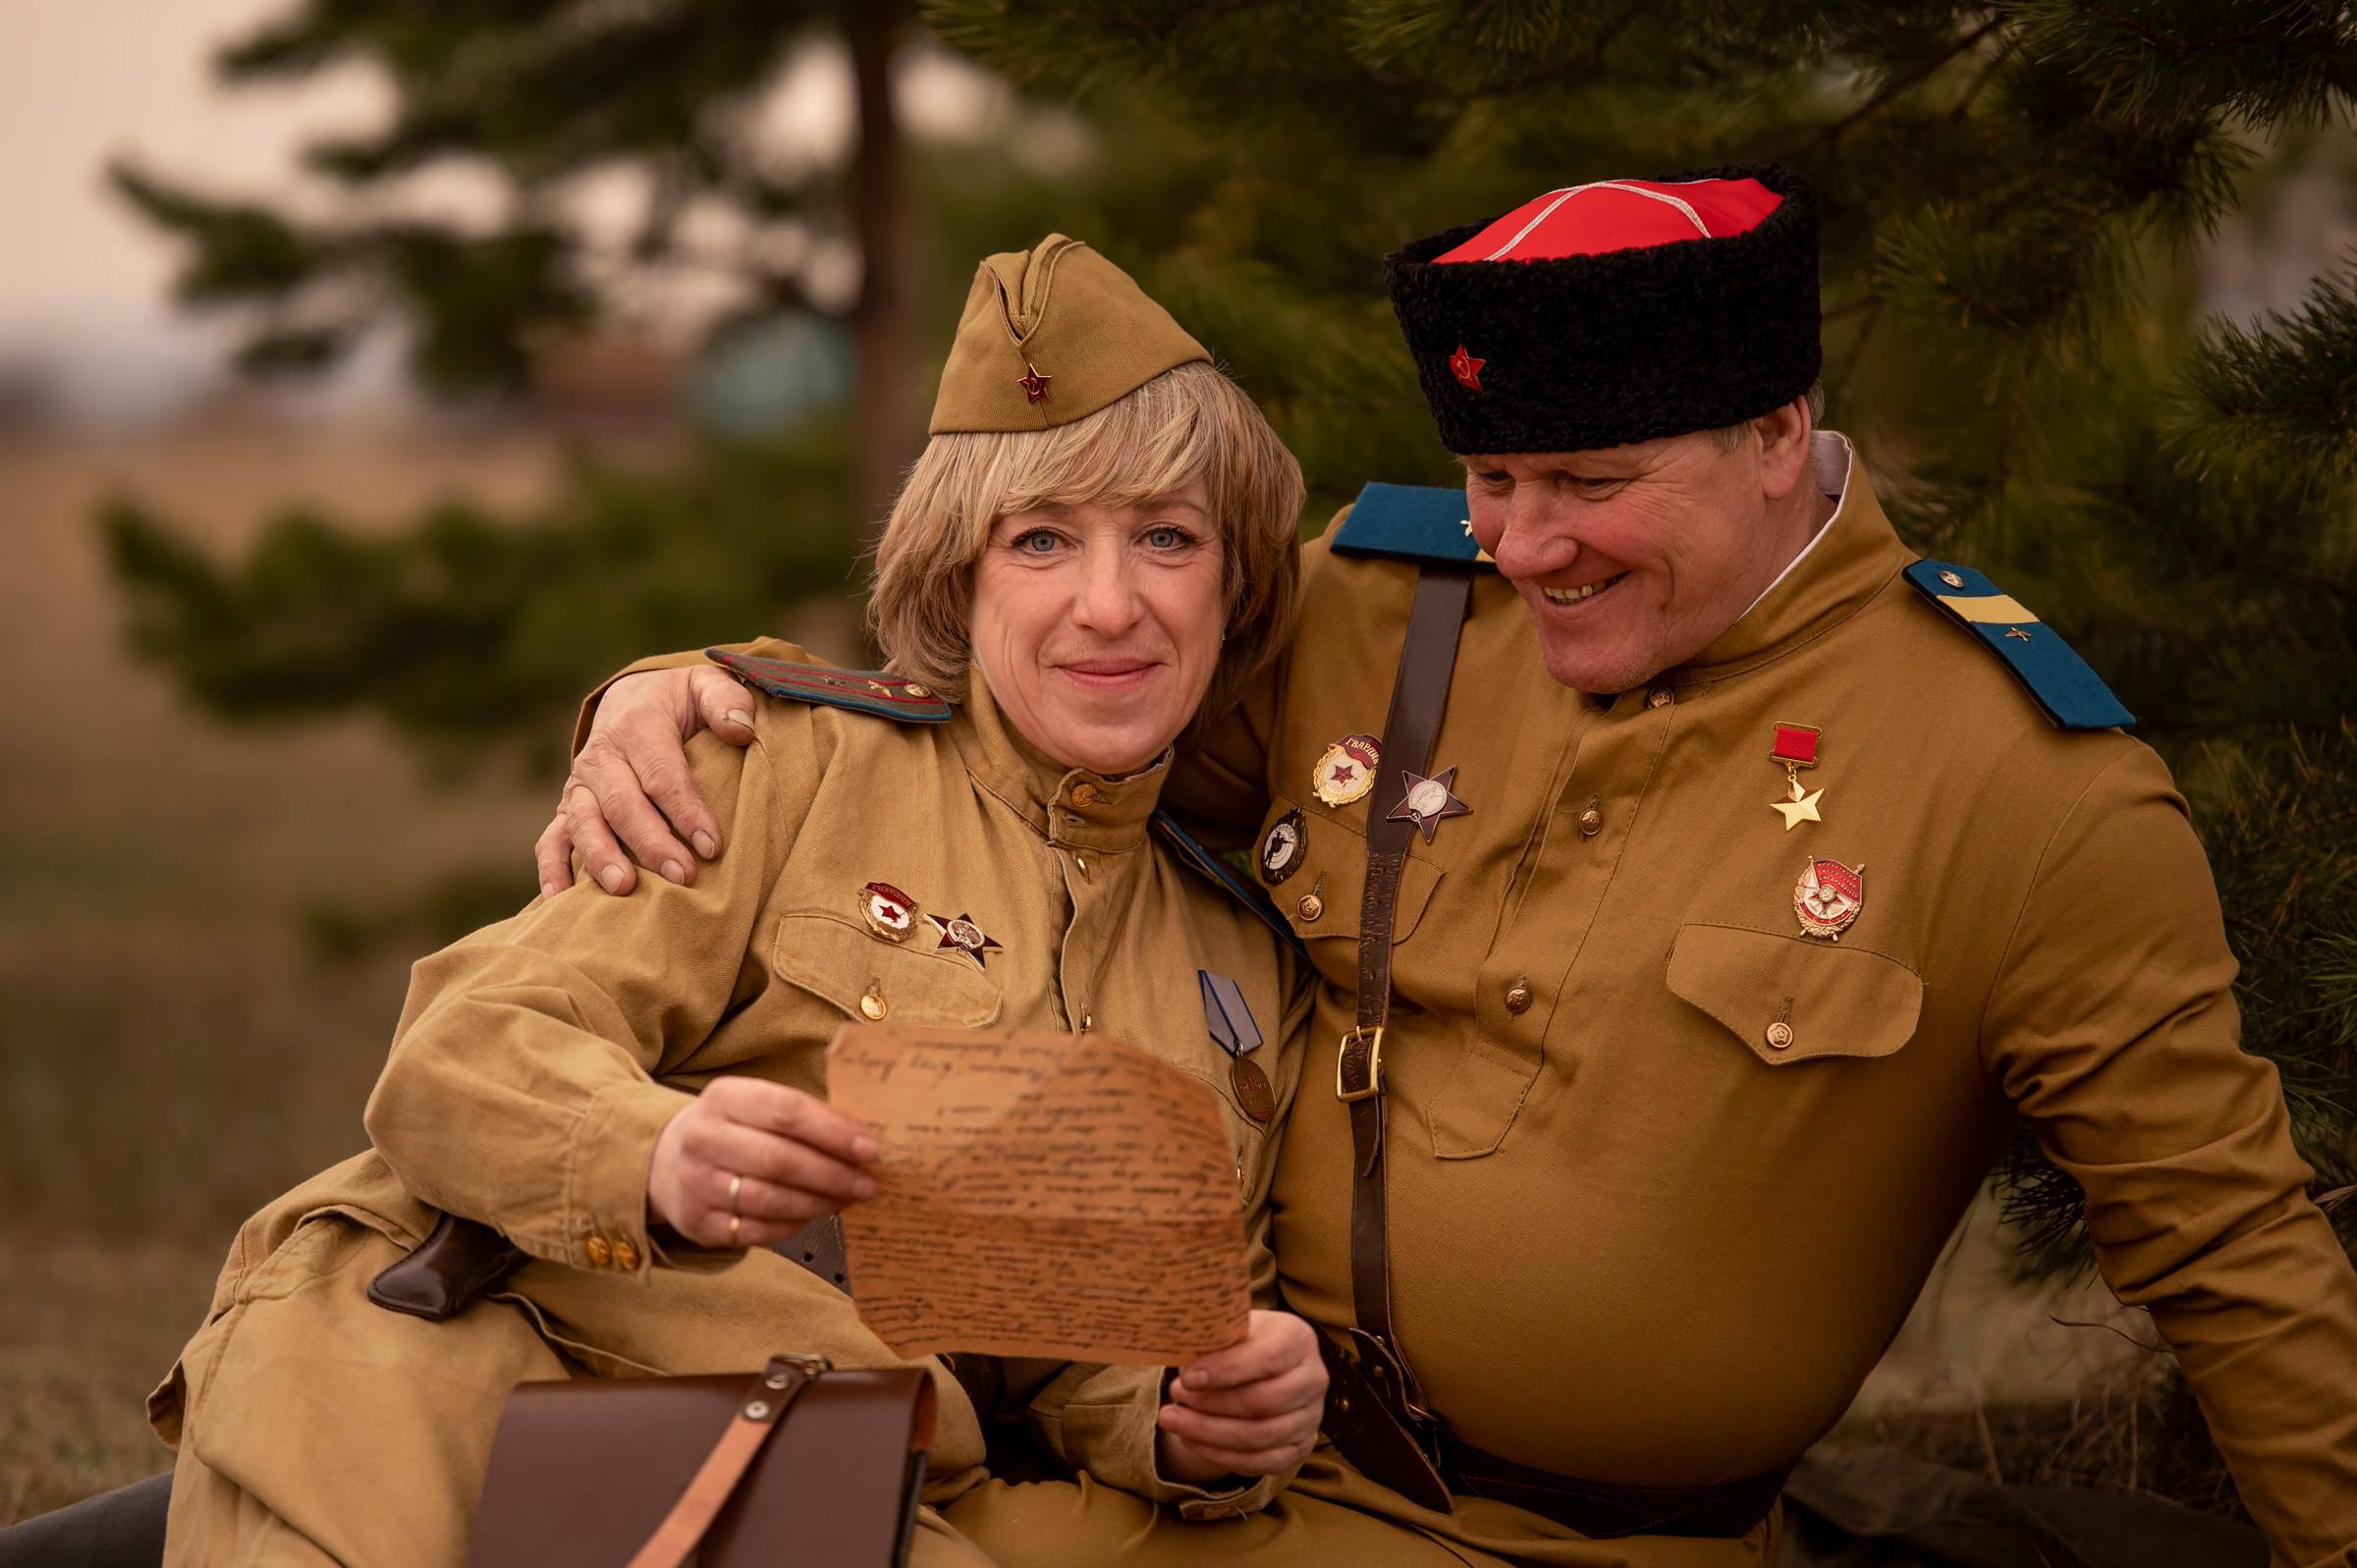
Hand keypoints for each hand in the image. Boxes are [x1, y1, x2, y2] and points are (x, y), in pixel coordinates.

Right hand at [534, 664, 757, 898]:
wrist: (632, 699)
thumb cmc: (679, 702)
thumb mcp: (706, 685)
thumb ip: (727, 700)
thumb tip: (741, 729)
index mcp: (638, 727)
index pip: (663, 775)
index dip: (686, 811)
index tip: (711, 846)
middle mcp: (601, 757)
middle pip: (623, 805)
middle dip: (652, 843)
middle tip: (682, 876)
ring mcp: (579, 785)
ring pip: (583, 823)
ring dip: (601, 857)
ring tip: (624, 888)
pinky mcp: (566, 808)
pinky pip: (550, 839)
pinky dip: (551, 869)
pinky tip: (560, 901)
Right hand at [647, 1077, 879, 1247]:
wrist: (663, 1161)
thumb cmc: (730, 1129)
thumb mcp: (752, 1104)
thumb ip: (800, 1117)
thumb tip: (862, 1141)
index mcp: (723, 1098)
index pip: (787, 1111)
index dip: (833, 1131)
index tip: (870, 1148)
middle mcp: (703, 1139)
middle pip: (780, 1159)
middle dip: (832, 1174)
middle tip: (867, 1183)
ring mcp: (696, 1183)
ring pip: (770, 1200)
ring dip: (818, 1203)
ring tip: (847, 1199)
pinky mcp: (698, 1222)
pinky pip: (756, 1231)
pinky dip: (793, 1225)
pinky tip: (814, 1215)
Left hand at [1155, 1310, 1327, 1481]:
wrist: (1259, 1366)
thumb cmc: (1238, 1343)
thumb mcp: (1228, 1328)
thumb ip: (1212, 1340)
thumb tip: (1185, 1369)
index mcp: (1297, 1337)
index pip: (1269, 1357)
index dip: (1227, 1370)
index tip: (1188, 1378)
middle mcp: (1313, 1377)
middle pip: (1264, 1401)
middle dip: (1212, 1405)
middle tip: (1174, 1398)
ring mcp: (1311, 1415)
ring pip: (1260, 1436)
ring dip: (1209, 1432)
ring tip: (1173, 1420)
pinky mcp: (1302, 1446)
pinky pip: (1262, 1462)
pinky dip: (1222, 1455)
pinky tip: (1192, 1441)